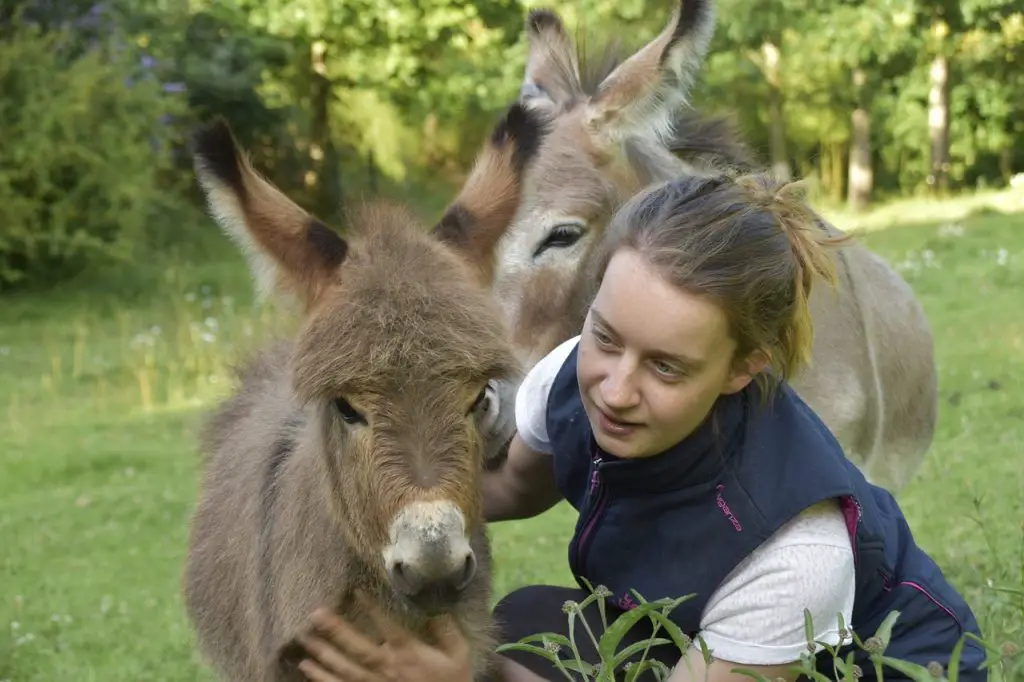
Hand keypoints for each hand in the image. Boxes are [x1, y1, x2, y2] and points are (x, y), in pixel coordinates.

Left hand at [293, 591, 473, 681]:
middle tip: (316, 614)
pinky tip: (307, 667)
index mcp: (409, 654)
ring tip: (305, 638)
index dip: (372, 609)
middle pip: (358, 648)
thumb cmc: (452, 681)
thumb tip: (435, 604)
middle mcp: (388, 668)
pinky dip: (322, 679)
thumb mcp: (458, 654)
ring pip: (345, 669)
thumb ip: (446, 628)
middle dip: (336, 631)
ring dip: (323, 653)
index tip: (356, 592)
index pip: (388, 627)